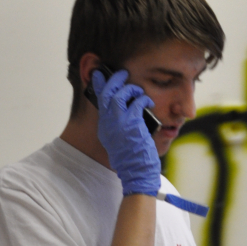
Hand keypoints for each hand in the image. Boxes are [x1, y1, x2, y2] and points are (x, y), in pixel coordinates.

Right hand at [91, 68, 160, 197]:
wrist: (135, 172)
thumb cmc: (131, 158)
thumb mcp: (117, 140)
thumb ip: (116, 125)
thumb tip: (125, 109)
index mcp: (104, 127)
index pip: (98, 100)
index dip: (98, 85)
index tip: (98, 74)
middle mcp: (108, 123)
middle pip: (107, 93)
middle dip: (114, 79)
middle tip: (122, 73)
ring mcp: (119, 123)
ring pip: (120, 95)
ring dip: (131, 89)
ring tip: (138, 91)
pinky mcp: (132, 124)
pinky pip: (137, 103)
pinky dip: (143, 99)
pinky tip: (148, 102)